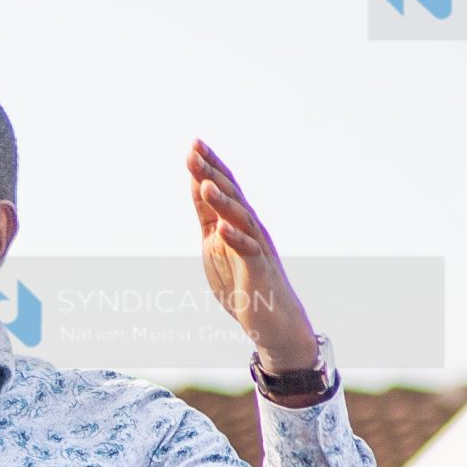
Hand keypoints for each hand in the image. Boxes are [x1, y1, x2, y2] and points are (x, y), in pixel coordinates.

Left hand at [187, 139, 317, 372]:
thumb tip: (198, 185)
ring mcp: (256, 247)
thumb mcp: (216, 244)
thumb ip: (208, 216)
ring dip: (223, 202)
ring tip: (205, 185)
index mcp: (237, 221)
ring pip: (240, 219)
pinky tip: (222, 228)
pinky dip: (235, 239)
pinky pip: (248, 251)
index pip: (224, 187)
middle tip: (193, 153)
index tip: (194, 145)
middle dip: (212, 174)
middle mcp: (250, 228)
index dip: (210, 166)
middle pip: (231, 195)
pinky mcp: (259, 270)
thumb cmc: (244, 282)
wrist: (272, 321)